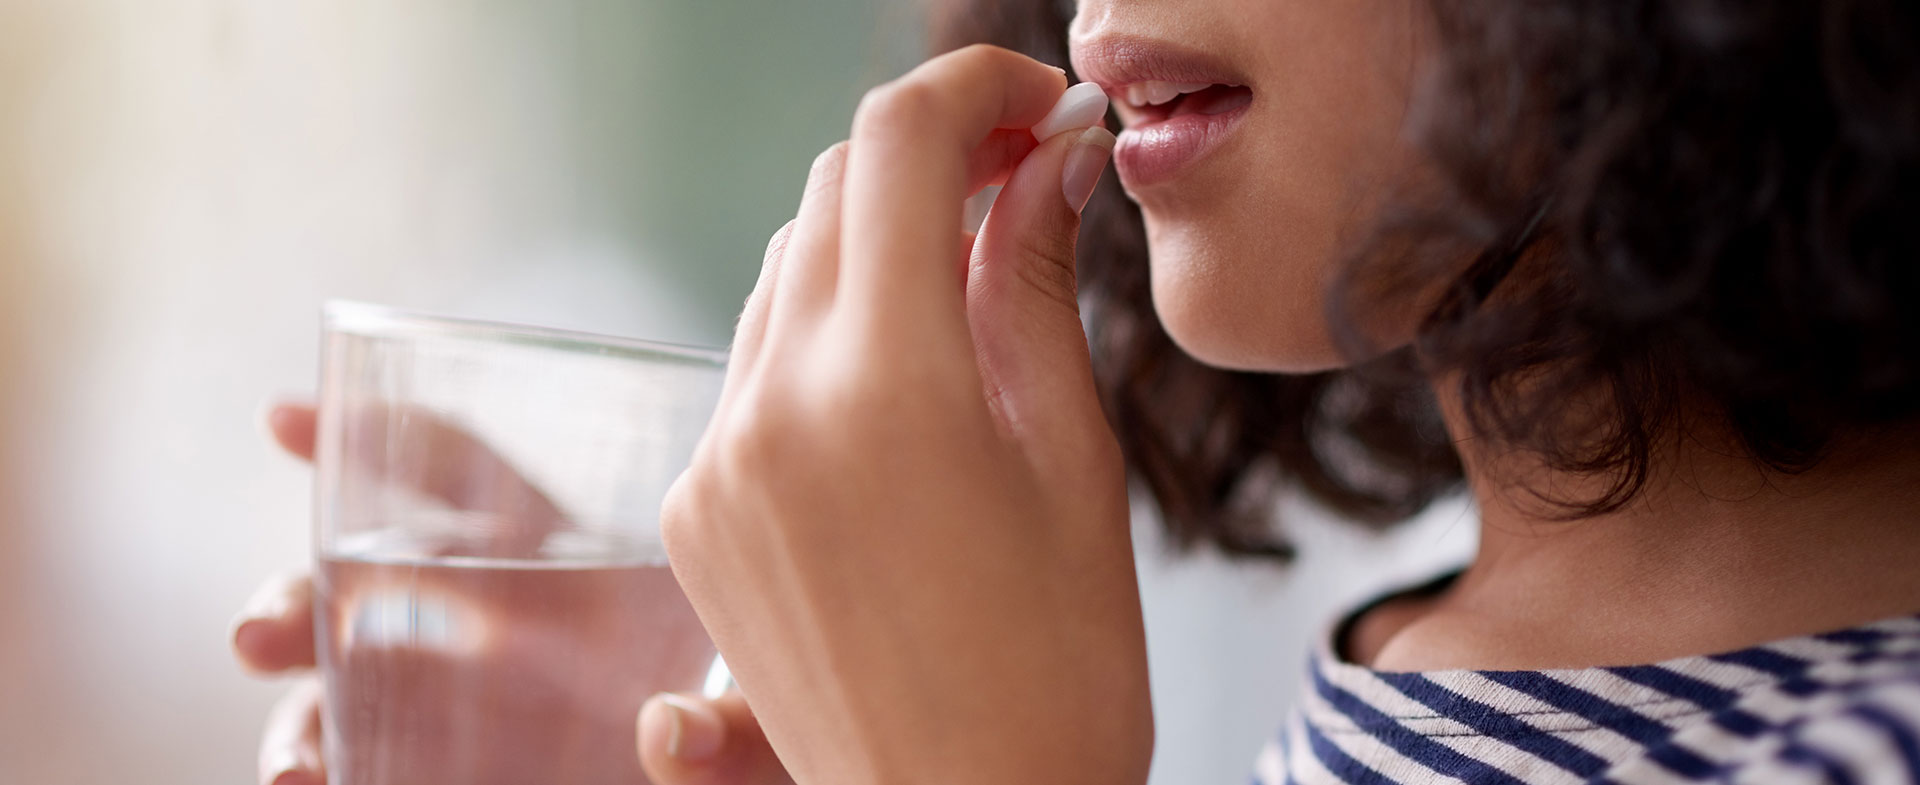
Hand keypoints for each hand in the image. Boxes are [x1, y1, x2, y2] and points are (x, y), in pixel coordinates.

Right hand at [233, 403, 794, 784]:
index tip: (281, 421)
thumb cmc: (770, 716)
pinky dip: (324, 770)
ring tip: (297, 765)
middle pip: (373, 587)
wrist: (764, 755)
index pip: (469, 473)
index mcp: (570, 564)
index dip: (381, 441)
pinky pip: (369, 761)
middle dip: (300, 599)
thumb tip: (667, 739)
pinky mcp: (450, 762)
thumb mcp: (765, 708)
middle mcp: (503, 625)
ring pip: (351, 693)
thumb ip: (737, 731)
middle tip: (260, 633)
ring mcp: (468, 704)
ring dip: (298, 716)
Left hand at [661, 44, 1149, 784]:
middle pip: (833, 190)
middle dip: (929, 158)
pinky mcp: (693, 512)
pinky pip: (753, 367)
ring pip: (787, 273)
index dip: (971, 86)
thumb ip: (1040, 285)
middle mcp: (771, 410)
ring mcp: (714, 463)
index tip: (1032, 98)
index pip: (897, 144)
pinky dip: (827, 336)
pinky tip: (903, 390)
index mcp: (885, 390)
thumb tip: (1049, 158)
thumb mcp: (1073, 462)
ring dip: (877, 246)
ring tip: (972, 291)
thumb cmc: (1059, 671)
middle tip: (1020, 176)